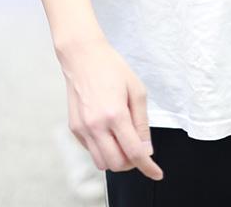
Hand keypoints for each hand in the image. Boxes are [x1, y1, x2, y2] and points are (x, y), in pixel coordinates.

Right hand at [57, 36, 162, 179]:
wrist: (82, 56)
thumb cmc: (111, 68)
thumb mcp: (137, 90)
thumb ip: (142, 122)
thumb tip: (146, 148)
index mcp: (115, 114)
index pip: (134, 152)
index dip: (148, 167)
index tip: (156, 174)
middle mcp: (96, 125)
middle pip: (117, 164)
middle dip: (132, 163)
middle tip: (139, 149)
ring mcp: (82, 129)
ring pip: (101, 163)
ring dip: (116, 159)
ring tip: (124, 140)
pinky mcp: (74, 128)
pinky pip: (91, 151)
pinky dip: (103, 149)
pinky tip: (109, 132)